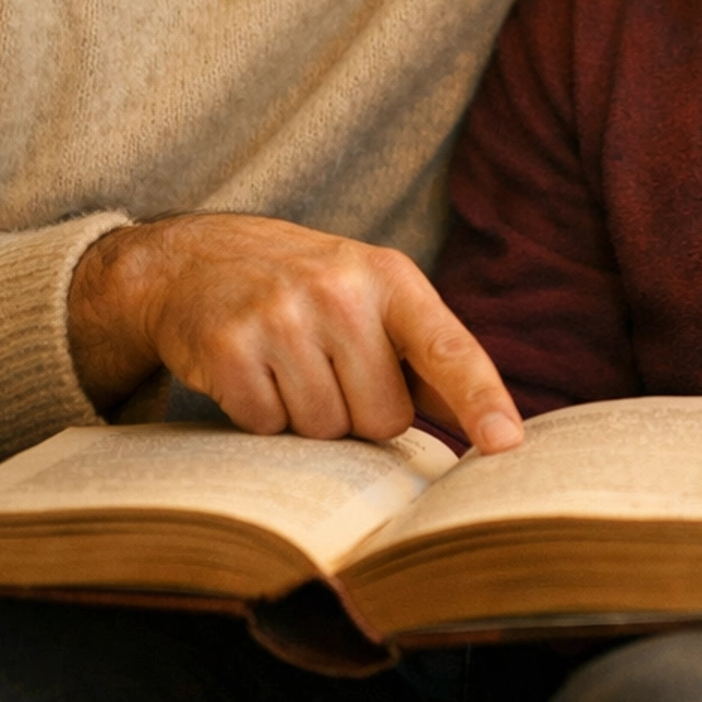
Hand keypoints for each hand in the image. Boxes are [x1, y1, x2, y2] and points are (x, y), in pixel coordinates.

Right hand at [67, 213, 523, 453]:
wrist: (195, 259)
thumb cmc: (305, 288)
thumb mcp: (372, 296)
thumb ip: (428, 358)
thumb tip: (496, 430)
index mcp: (390, 278)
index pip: (447, 347)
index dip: (480, 398)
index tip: (506, 442)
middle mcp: (340, 291)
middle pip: (383, 418)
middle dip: (359, 411)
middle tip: (326, 364)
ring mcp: (281, 317)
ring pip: (325, 431)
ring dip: (307, 415)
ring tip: (287, 363)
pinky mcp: (230, 347)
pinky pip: (268, 428)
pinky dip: (260, 414)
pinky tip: (252, 370)